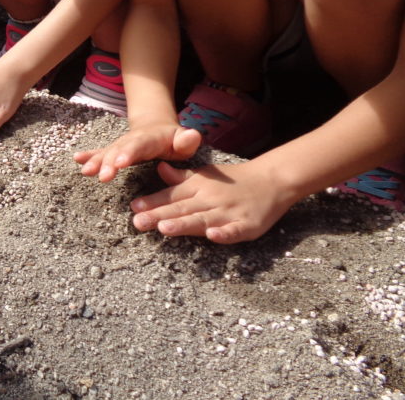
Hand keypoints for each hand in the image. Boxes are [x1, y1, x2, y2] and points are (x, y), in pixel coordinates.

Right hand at [75, 121, 200, 181]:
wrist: (156, 126)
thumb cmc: (173, 140)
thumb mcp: (183, 139)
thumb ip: (187, 140)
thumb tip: (191, 135)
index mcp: (150, 139)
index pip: (139, 146)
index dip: (128, 153)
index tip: (120, 162)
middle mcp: (131, 141)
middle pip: (119, 151)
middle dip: (109, 162)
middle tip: (102, 176)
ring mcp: (121, 145)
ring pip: (107, 153)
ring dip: (96, 162)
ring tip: (86, 171)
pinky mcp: (113, 151)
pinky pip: (100, 153)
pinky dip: (88, 156)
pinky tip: (76, 159)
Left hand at [130, 159, 297, 243]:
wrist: (271, 180)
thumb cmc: (231, 180)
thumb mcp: (203, 175)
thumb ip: (180, 177)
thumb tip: (158, 168)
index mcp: (198, 187)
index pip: (171, 196)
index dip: (152, 201)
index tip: (133, 207)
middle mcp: (210, 199)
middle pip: (182, 209)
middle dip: (159, 215)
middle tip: (138, 221)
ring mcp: (228, 213)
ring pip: (203, 220)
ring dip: (184, 224)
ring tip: (164, 228)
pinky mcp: (247, 225)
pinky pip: (234, 231)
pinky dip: (224, 233)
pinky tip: (213, 237)